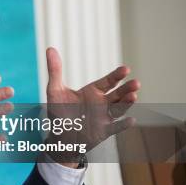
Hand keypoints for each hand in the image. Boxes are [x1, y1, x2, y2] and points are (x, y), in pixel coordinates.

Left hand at [44, 47, 140, 166]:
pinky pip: (115, 128)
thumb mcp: (54, 90)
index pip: (108, 81)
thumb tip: (50, 49)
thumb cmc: (58, 112)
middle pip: (118, 94)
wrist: (58, 136)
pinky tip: (131, 120)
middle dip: (127, 89)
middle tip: (136, 83)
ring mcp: (104, 117)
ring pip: (120, 109)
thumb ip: (55, 70)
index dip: (117, 75)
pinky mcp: (103, 131)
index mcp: (93, 92)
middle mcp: (102, 103)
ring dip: (127, 103)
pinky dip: (123, 125)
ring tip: (134, 96)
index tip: (126, 69)